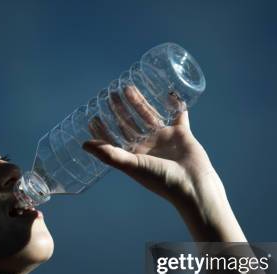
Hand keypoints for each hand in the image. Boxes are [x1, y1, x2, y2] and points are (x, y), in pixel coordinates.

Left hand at [83, 86, 231, 233]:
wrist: (192, 184)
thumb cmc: (161, 179)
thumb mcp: (132, 166)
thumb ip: (109, 154)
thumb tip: (83, 145)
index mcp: (134, 156)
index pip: (114, 140)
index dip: (103, 129)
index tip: (93, 115)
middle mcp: (147, 147)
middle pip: (130, 124)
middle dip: (119, 110)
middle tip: (110, 94)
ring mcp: (164, 139)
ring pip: (149, 116)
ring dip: (138, 102)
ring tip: (128, 87)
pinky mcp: (181, 134)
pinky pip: (178, 115)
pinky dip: (175, 104)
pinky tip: (169, 92)